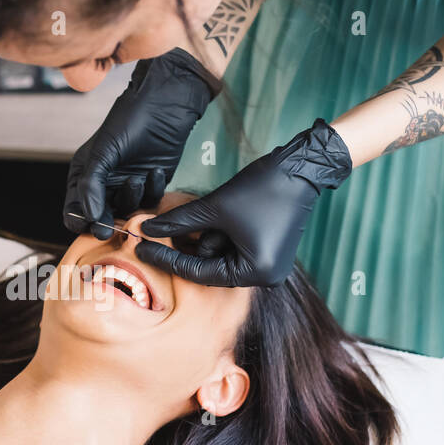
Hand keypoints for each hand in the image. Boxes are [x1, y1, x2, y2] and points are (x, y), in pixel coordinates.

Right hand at [64, 48, 218, 238]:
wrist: (163, 106)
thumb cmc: (128, 122)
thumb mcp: (103, 153)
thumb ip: (92, 187)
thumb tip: (90, 218)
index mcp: (83, 175)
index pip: (74, 212)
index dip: (82, 223)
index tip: (94, 227)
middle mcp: (104, 184)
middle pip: (100, 218)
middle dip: (108, 222)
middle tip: (115, 227)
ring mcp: (127, 186)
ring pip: (126, 210)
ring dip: (132, 199)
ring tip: (137, 178)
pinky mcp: (151, 185)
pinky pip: (149, 201)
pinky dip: (152, 190)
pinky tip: (155, 171)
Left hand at [135, 119, 352, 286]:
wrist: (302, 167)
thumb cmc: (263, 187)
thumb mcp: (215, 207)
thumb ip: (179, 222)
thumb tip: (146, 231)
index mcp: (255, 273)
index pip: (199, 273)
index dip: (167, 260)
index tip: (141, 249)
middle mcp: (265, 277)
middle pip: (210, 267)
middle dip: (190, 245)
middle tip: (161, 232)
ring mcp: (268, 265)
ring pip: (221, 256)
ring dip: (209, 236)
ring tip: (211, 213)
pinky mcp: (268, 251)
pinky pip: (234, 249)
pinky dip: (221, 234)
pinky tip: (216, 216)